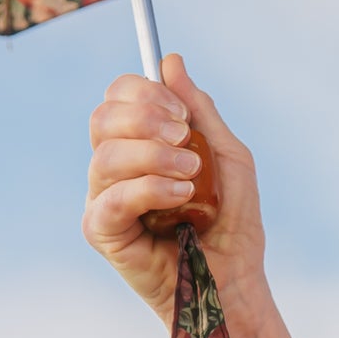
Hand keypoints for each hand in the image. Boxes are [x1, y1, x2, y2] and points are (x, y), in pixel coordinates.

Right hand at [83, 54, 264, 325]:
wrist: (236, 276)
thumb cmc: (231, 220)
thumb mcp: (226, 154)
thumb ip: (199, 110)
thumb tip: (169, 62)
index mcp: (138, 143)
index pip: (117, 97)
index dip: (145, 93)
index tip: (183, 113)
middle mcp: (114, 167)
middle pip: (103, 118)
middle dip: (147, 119)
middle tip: (186, 139)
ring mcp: (104, 198)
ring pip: (105, 155)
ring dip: (156, 156)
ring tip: (192, 176)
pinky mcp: (102, 232)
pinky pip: (111, 198)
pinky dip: (149, 189)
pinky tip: (181, 196)